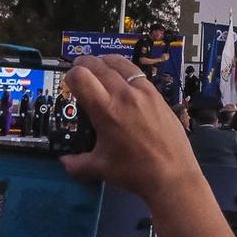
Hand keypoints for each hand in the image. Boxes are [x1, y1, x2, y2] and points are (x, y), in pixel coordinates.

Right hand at [60, 54, 203, 201]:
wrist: (172, 175)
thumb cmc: (134, 171)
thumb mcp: (100, 168)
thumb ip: (77, 164)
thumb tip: (64, 161)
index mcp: (105, 109)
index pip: (80, 76)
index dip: (69, 76)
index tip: (69, 84)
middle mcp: (123, 94)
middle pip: (98, 64)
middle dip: (83, 64)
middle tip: (78, 71)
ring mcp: (143, 91)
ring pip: (119, 62)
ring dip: (104, 61)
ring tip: (99, 68)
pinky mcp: (157, 94)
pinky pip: (137, 72)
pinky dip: (124, 70)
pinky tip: (123, 80)